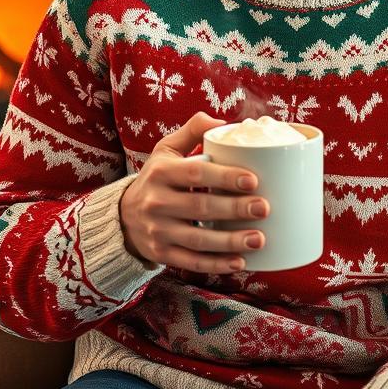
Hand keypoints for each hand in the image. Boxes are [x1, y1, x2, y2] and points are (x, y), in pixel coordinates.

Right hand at [118, 111, 270, 273]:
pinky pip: (191, 262)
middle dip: (234, 209)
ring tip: (259, 238)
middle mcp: (157, 202)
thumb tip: (224, 123)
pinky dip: (215, 265)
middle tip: (264, 207)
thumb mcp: (166, 149)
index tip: (253, 180)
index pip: (195, 174)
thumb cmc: (157, 177)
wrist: (123, 215)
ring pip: (197, 240)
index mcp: (161, 172)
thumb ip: (193, 131)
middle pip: (200, 208)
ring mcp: (158, 231)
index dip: (225, 177)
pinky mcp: (161, 254)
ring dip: (230, 241)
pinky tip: (239, 262)